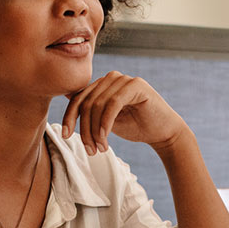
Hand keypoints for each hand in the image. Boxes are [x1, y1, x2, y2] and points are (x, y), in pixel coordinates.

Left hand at [62, 71, 190, 155]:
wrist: (163, 132)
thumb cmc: (135, 126)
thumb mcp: (105, 121)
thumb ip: (90, 111)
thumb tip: (66, 97)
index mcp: (103, 84)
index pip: (78, 97)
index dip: (69, 116)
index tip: (65, 136)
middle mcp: (112, 77)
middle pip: (86, 102)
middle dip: (84, 129)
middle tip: (90, 150)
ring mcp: (124, 79)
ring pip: (97, 104)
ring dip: (95, 130)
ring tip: (100, 148)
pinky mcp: (136, 85)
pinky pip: (112, 104)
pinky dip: (105, 123)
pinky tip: (105, 138)